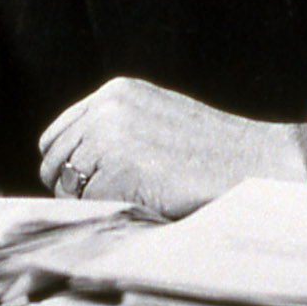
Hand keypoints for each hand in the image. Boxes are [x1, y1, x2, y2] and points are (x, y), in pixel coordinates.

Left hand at [36, 77, 306, 217]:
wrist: (252, 160)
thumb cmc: (212, 147)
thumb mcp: (157, 114)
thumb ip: (117, 125)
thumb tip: (77, 161)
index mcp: (114, 92)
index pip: (57, 134)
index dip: (64, 164)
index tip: (80, 183)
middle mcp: (105, 110)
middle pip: (54, 162)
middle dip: (71, 187)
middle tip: (105, 200)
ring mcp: (109, 139)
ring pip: (68, 187)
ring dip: (92, 201)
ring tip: (133, 198)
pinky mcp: (117, 172)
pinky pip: (91, 206)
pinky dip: (110, 213)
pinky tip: (143, 204)